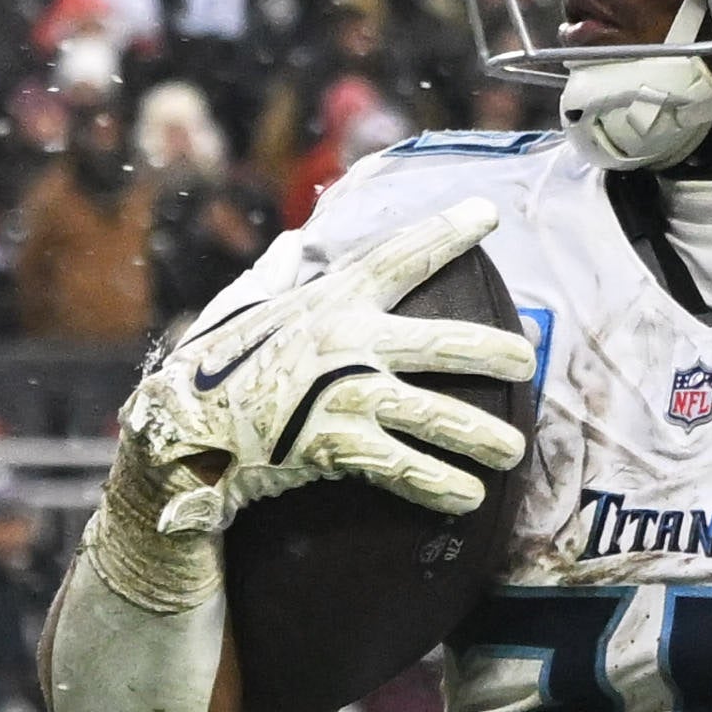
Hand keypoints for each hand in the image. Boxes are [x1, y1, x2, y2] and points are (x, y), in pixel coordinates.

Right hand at [112, 192, 536, 545]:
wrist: (181, 429)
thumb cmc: (219, 365)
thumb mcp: (251, 304)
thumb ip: (284, 271)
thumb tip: (303, 239)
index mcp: (332, 299)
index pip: (400, 256)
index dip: (446, 232)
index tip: (488, 214)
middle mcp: (348, 342)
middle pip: (442, 343)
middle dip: (494, 351)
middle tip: (529, 360)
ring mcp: (345, 395)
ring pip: (435, 415)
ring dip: (481, 435)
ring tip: (513, 451)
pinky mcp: (336, 445)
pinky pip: (403, 467)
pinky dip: (438, 485)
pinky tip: (468, 498)